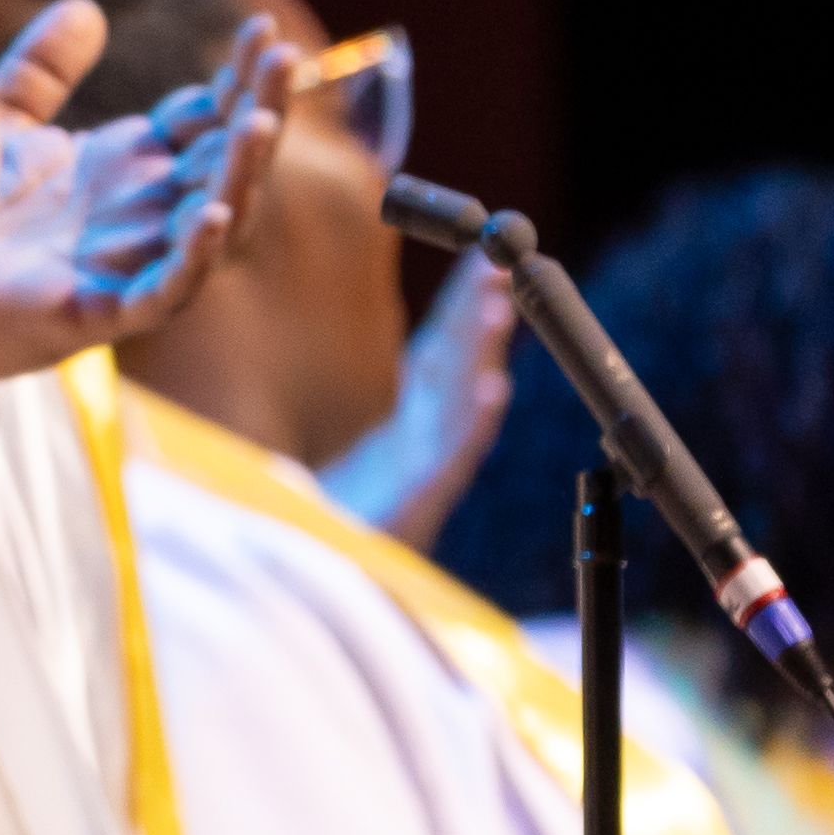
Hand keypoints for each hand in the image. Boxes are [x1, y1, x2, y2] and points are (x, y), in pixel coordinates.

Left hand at [0, 3, 285, 427]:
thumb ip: (38, 71)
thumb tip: (87, 5)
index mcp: (120, 166)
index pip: (201, 118)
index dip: (237, 79)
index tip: (262, 30)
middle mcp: (135, 212)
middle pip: (221, 161)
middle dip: (258, 111)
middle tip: (287, 58)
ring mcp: (122, 263)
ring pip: (210, 223)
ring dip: (239, 176)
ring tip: (260, 123)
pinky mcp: (95, 311)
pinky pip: (163, 289)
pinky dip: (193, 257)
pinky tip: (211, 213)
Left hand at [321, 250, 515, 547]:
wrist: (330, 580)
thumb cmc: (357, 515)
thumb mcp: (379, 446)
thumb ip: (407, 404)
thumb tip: (418, 352)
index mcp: (418, 420)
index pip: (449, 347)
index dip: (469, 302)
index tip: (488, 255)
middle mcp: (429, 439)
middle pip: (462, 364)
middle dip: (483, 313)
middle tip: (503, 263)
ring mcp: (427, 470)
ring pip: (463, 402)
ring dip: (484, 353)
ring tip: (500, 308)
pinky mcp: (418, 505)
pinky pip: (451, 460)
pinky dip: (473, 423)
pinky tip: (491, 390)